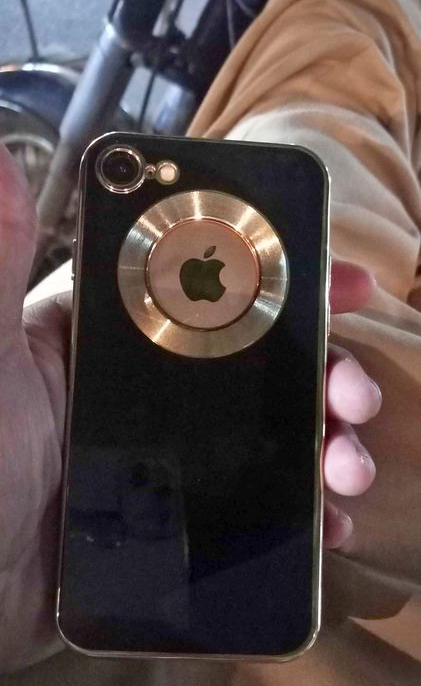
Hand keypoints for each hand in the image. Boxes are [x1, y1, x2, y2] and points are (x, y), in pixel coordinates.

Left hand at [0, 146, 378, 668]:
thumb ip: (0, 269)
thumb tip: (1, 161)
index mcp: (108, 341)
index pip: (205, 290)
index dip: (276, 278)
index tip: (338, 278)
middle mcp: (146, 392)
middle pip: (257, 364)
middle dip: (320, 368)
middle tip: (352, 391)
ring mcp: (167, 460)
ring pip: (270, 435)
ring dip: (324, 441)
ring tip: (348, 464)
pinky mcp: (179, 524)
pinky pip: (258, 507)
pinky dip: (301, 511)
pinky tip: (328, 520)